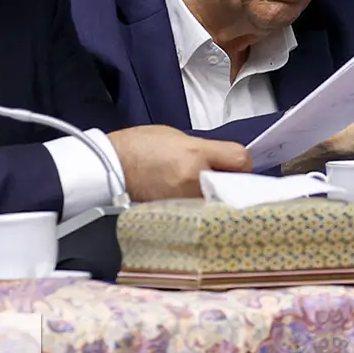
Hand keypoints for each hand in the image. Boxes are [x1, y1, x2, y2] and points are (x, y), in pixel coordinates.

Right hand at [108, 125, 250, 200]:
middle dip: (232, 182)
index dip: (242, 162)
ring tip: (203, 189)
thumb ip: (206, 149)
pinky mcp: (176, 215)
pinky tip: (192, 200)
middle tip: (223, 179)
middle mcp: (193, 180)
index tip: (237, 163)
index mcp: (195, 154)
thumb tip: (225, 161)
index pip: (240, 160)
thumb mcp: (178, 137)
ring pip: (218, 201)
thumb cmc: (140, 147)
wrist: (111, 167)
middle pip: (233, 185)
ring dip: (216, 197)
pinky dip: (201, 208)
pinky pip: (200, 212)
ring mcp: (185, 201)